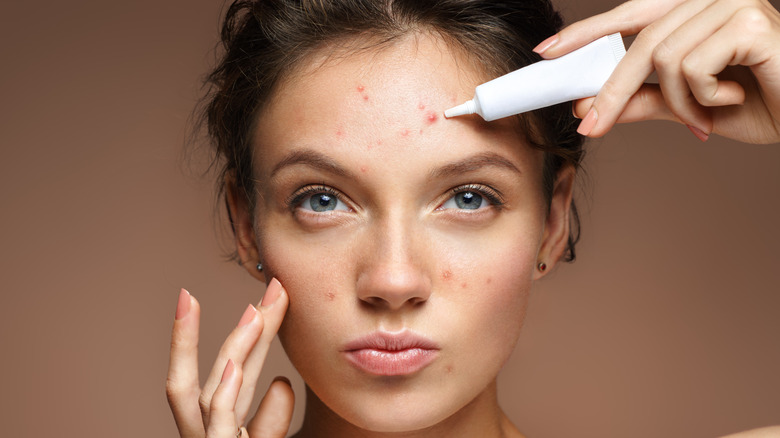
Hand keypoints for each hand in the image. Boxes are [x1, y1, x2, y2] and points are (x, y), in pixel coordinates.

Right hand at [166, 279, 292, 437]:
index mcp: (213, 428)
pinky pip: (219, 428)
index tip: (197, 297)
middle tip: (190, 293)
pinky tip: (233, 368)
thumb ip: (270, 419)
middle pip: (193, 383)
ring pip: (209, 396)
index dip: (201, 341)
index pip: (208, 380)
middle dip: (186, 337)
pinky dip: (224, 397)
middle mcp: (204, 436)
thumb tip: (281, 383)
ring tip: (254, 313)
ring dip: (233, 351)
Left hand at [534, 0, 779, 143]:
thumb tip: (590, 105)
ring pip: (663, 58)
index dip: (587, 33)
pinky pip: (692, 67)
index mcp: (694, 10)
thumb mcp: (690, 106)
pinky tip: (736, 96)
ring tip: (709, 114)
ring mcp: (731, 2)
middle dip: (612, 91)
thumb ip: (645, 100)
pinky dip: (705, 97)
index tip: (548, 51)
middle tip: (590, 126)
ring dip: (680, 102)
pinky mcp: (748, 19)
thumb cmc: (764, 102)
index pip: (631, 16)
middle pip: (640, 42)